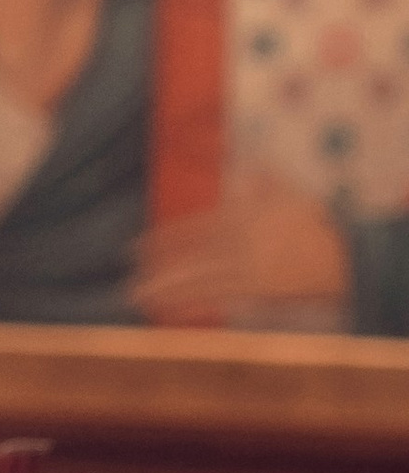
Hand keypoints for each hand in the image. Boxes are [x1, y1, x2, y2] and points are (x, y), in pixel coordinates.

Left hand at [134, 174, 350, 327]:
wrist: (343, 257)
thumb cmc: (316, 223)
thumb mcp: (290, 193)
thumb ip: (264, 178)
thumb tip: (249, 164)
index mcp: (241, 217)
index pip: (192, 229)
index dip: (163, 240)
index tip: (135, 248)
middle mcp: (239, 241)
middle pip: (190, 256)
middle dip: (158, 266)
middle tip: (129, 276)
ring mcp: (247, 265)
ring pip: (197, 277)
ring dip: (165, 288)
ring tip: (136, 296)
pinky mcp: (256, 289)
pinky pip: (216, 295)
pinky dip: (190, 302)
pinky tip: (169, 309)